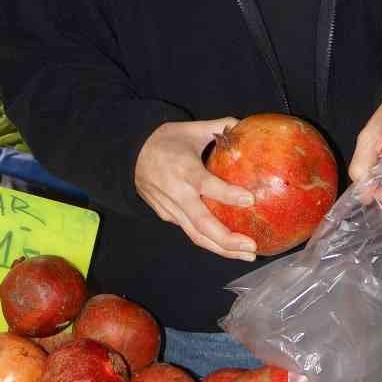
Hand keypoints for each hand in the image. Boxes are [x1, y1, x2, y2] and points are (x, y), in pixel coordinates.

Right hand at [135, 119, 256, 260]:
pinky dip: (210, 241)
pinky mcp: (167, 217)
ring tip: (247, 255)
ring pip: (196, 235)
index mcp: (184, 169)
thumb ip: (220, 126)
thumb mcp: (192, 129)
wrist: (130, 155)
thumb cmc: (165, 141)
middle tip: (251, 247)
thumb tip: (245, 126)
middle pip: (201, 223)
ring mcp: (170, 209)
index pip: (206, 185)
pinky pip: (190, 231)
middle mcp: (177, 193)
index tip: (249, 200)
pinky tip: (230, 246)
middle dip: (227, 239)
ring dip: (222, 249)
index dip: (228, 194)